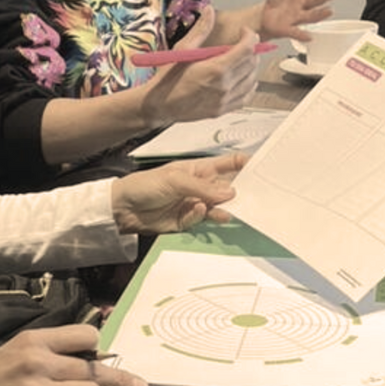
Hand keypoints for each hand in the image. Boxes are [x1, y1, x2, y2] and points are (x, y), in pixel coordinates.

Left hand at [112, 153, 246, 233]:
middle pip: (226, 189)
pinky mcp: (186, 221)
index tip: (260, 167)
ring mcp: (193, 204)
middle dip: (239, 192)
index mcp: (198, 169)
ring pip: (216, 208)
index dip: (242, 164)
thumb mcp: (176, 179)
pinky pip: (201, 221)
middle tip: (253, 197)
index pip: (226, 164)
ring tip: (229, 213)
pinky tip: (197, 212)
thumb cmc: (147, 184)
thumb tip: (231, 193)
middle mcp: (199, 187)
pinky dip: (200, 217)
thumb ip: (203, 187)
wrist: (124, 208)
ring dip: (222, 210)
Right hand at [140, 7, 260, 128]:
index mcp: (216, 69)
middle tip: (241, 43)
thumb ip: (201, 30)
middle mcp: (224, 86)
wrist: (159, 105)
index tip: (244, 32)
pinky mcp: (223, 109)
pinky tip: (241, 78)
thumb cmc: (167, 79)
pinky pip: (246, 96)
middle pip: (252, 63)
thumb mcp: (183, 49)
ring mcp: (225, 100)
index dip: (250, 36)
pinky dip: (248, 85)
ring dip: (250, 67)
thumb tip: (209, 11)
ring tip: (240, 60)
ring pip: (252, 79)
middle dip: (251, 49)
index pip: (247, 49)